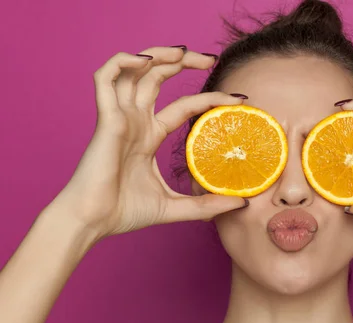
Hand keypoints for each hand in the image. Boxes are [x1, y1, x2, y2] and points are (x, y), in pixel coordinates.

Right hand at [53, 46, 246, 237]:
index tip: (239, 100)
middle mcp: (135, 121)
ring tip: (185, 52)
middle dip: (184, 62)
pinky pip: (106, 79)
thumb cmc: (125, 213)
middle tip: (211, 59)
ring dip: (158, 55)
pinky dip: (122, 62)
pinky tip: (146, 61)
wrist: (93, 222)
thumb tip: (242, 203)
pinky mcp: (105, 119)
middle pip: (158, 77)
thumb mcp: (176, 207)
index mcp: (149, 135)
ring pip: (135, 71)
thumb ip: (206, 204)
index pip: (184, 105)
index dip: (209, 98)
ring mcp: (120, 118)